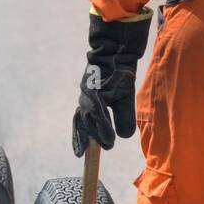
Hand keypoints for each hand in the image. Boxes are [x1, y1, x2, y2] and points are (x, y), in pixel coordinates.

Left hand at [72, 10, 152, 157]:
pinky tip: (107, 130)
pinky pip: (98, 106)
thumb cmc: (119, 73)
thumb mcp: (124, 98)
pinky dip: (102, 120)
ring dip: (97, 132)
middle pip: (82, 121)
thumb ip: (122, 117)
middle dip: (82, 138)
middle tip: (82, 154)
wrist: (119, 49)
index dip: (80, 136)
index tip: (79, 152)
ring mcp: (90, 91)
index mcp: (90, 101)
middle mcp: (86, 97)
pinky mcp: (96, 86)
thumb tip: (123, 137)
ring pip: (90, 116)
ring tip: (104, 145)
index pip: (82, 122)